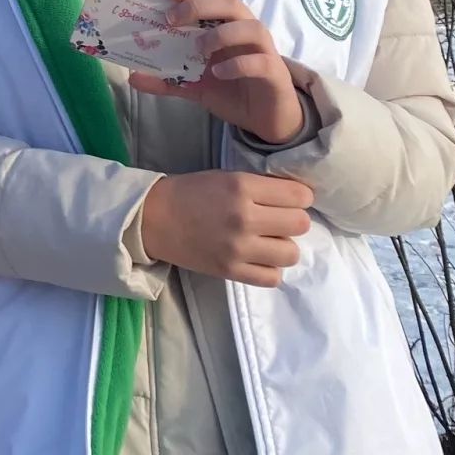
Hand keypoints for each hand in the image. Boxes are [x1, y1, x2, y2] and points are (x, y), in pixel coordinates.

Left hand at [127, 0, 307, 145]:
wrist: (266, 120)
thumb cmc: (232, 90)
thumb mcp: (194, 85)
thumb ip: (167, 79)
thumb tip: (133, 77)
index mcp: (227, 27)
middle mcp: (246, 32)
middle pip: (231, 3)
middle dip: (201, 5)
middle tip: (173, 19)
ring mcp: (264, 51)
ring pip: (251, 27)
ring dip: (221, 33)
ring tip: (198, 48)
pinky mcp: (274, 73)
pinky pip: (260, 61)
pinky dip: (238, 64)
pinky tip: (217, 72)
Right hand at [139, 170, 313, 287]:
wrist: (154, 219)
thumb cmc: (191, 192)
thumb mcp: (227, 176)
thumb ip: (260, 187)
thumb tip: (297, 199)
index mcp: (242, 188)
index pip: (298, 196)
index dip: (299, 197)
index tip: (290, 200)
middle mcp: (244, 218)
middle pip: (300, 224)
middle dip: (293, 220)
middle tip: (277, 220)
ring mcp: (238, 248)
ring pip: (291, 253)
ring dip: (283, 246)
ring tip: (268, 241)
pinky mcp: (231, 271)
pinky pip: (272, 277)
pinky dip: (269, 268)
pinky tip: (258, 258)